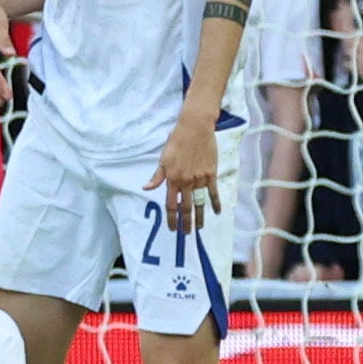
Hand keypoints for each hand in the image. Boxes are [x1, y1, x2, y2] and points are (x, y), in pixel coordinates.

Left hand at [148, 113, 218, 239]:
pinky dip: (215, 203)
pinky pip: (214, 192)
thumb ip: (157, 176)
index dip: (171, 217)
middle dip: (185, 222)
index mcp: (172, 179)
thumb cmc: (176, 142)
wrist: (195, 129)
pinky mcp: (211, 174)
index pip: (170, 204)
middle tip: (186, 234)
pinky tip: (216, 212)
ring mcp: (200, 179)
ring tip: (199, 228)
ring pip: (200, 203)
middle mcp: (186, 181)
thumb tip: (146, 187)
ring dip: (199, 217)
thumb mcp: (163, 158)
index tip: (172, 228)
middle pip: (186, 207)